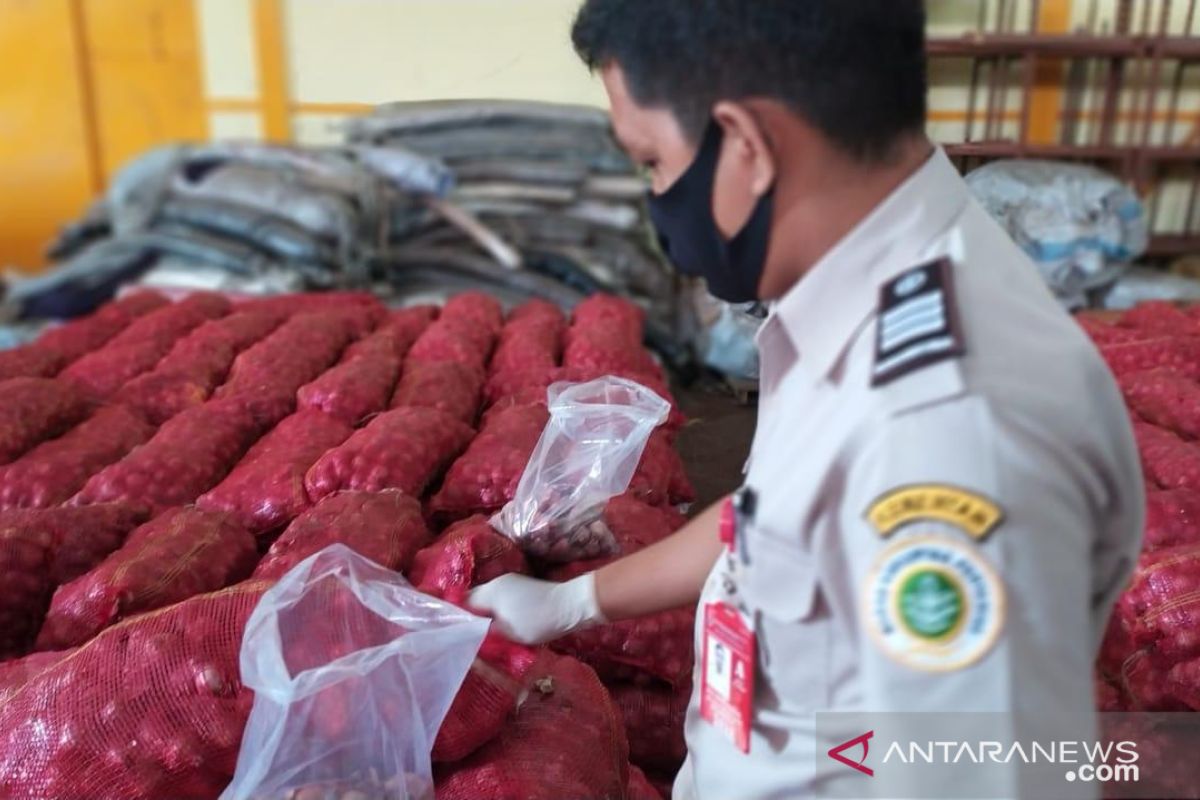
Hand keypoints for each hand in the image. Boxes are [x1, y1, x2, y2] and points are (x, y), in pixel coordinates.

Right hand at [467, 573, 605, 643]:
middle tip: (470, 638)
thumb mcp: (508, 632)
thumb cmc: (538, 619)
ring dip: (486, 615)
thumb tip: (471, 633)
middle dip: (472, 618)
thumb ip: (486, 631)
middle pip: (475, 600)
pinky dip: (499, 612)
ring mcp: (511, 583)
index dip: (457, 619)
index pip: (462, 603)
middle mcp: (496, 582)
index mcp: (489, 591)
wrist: (572, 605)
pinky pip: (502, 600)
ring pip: (489, 601)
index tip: (456, 635)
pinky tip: (503, 626)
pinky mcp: (523, 588)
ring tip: (486, 634)